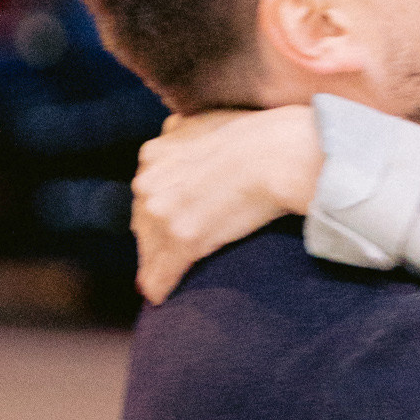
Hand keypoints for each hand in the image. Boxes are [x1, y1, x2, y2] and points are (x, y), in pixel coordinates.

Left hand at [132, 106, 319, 302]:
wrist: (278, 154)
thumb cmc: (256, 135)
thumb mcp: (205, 121)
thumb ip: (182, 133)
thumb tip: (173, 131)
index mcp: (154, 153)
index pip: (146, 192)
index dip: (159, 211)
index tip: (169, 223)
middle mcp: (149, 181)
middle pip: (142, 221)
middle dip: (153, 237)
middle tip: (166, 253)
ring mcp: (163, 212)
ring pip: (149, 250)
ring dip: (156, 265)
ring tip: (163, 280)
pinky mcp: (181, 239)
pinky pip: (161, 274)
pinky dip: (161, 287)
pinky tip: (160, 298)